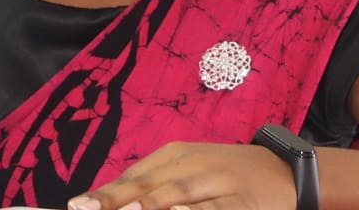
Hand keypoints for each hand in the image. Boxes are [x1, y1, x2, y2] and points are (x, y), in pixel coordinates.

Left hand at [68, 142, 296, 209]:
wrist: (282, 169)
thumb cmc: (225, 173)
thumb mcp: (188, 170)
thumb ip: (151, 185)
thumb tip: (111, 202)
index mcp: (174, 155)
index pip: (133, 176)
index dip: (104, 193)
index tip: (76, 206)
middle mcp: (192, 164)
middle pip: (149, 185)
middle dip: (116, 201)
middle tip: (86, 209)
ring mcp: (217, 182)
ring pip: (177, 196)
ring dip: (148, 205)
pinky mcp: (241, 203)